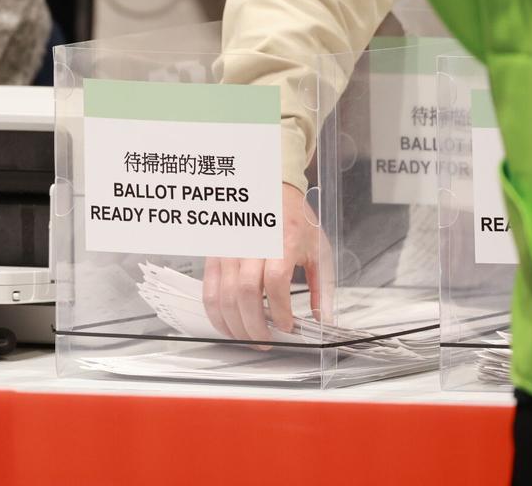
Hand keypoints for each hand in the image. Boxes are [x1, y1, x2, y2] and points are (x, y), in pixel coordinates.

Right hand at [202, 183, 334, 343]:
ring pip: (225, 296)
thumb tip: (322, 319)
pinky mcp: (215, 257)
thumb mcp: (318, 248)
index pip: (275, 281)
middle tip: (267, 341)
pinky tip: (229, 326)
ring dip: (236, 325)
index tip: (287, 326)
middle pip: (247, 293)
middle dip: (256, 325)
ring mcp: (229, 250)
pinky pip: (209, 292)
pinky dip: (217, 314)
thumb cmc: (294, 218)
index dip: (280, 310)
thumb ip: (322, 287)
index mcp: (282, 240)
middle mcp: (252, 244)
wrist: (271, 190)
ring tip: (251, 338)